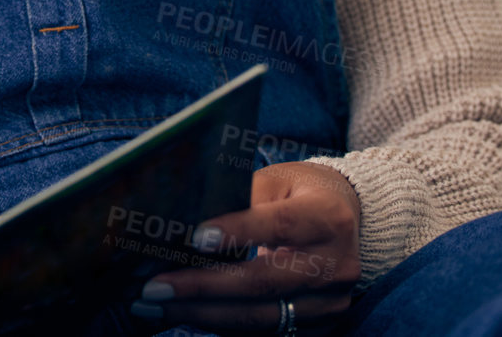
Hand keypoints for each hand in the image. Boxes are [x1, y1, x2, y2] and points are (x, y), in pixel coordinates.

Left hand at [131, 161, 361, 332]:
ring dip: (203, 314)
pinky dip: (221, 325)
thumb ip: (241, 196)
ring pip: (261, 316)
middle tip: (153, 288)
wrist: (348, 223)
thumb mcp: (278, 180)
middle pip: (264, 282)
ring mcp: (329, 303)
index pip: (279, 226)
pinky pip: (264, 332)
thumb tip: (186, 219)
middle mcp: (335, 265)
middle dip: (203, 287)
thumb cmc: (301, 193)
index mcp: (326, 218)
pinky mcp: (319, 326)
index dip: (238, 232)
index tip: (195, 238)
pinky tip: (185, 314)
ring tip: (156, 307)